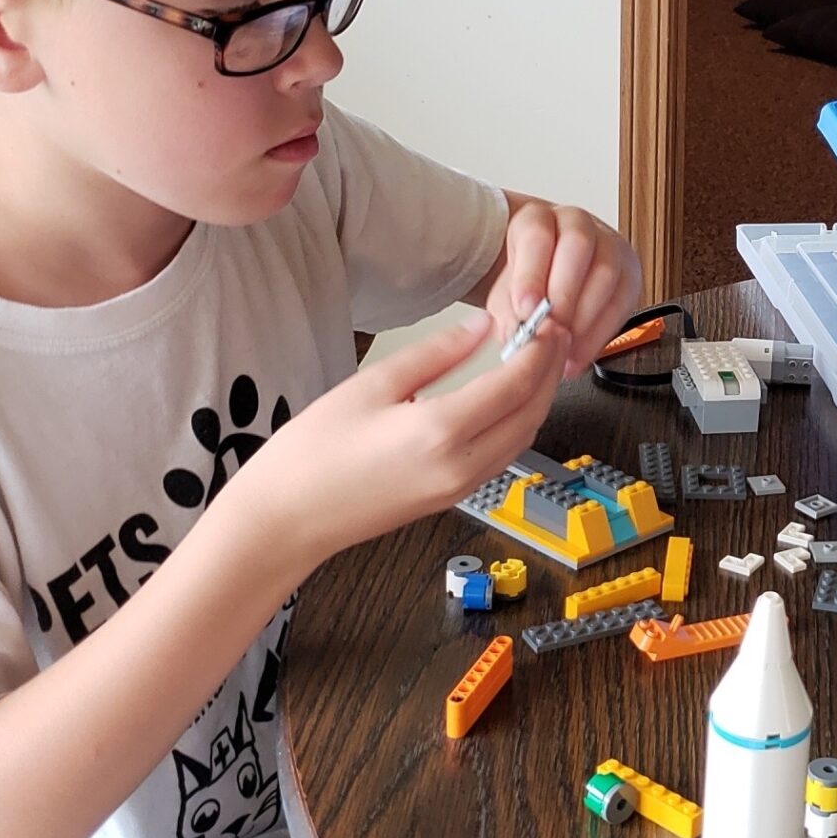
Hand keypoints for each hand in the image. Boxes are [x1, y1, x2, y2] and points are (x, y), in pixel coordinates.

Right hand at [211, 313, 566, 569]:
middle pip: (531, 412)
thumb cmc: (313, 451)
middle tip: (550, 333)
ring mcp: (460, 488)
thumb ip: (435, 354)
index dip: (538, 348)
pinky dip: (516, 422)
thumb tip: (482, 326)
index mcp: (441, 432)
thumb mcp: (371, 384)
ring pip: (523, 438)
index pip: (515, 384)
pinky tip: (506, 397)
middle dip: (548, 370)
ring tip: (535, 359)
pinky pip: (502, 456)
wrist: (286, 519)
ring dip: (537, 398)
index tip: (544, 319)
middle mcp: (462, 466)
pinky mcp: (451, 498)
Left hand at [488, 198, 642, 377]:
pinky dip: (600, 334)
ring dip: (584, 317)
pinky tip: (579, 352)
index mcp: (538, 218)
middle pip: (578, 246)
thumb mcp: (505, 293)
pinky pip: (623, 301)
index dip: (531, 274)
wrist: (548, 281)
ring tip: (564, 347)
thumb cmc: (528, 284)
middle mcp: (576, 224)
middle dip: (564, 294)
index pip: (537, 235)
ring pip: (606, 272)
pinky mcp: (629, 273)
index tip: (525, 310)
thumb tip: (517, 333)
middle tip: (551, 329)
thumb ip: (508, 311)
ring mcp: (608, 246)